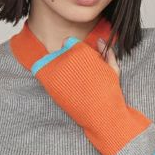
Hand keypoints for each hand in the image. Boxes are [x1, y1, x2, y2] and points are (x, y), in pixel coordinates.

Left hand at [32, 35, 150, 154]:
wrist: (100, 113)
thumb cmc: (109, 92)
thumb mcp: (113, 70)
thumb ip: (107, 53)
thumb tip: (98, 40)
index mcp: (81, 50)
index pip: (68, 42)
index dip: (73, 52)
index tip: (77, 63)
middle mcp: (67, 57)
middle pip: (59, 53)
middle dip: (65, 61)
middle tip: (73, 75)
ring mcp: (57, 70)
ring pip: (49, 61)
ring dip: (55, 68)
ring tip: (67, 82)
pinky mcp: (49, 82)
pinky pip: (41, 72)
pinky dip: (45, 76)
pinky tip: (57, 85)